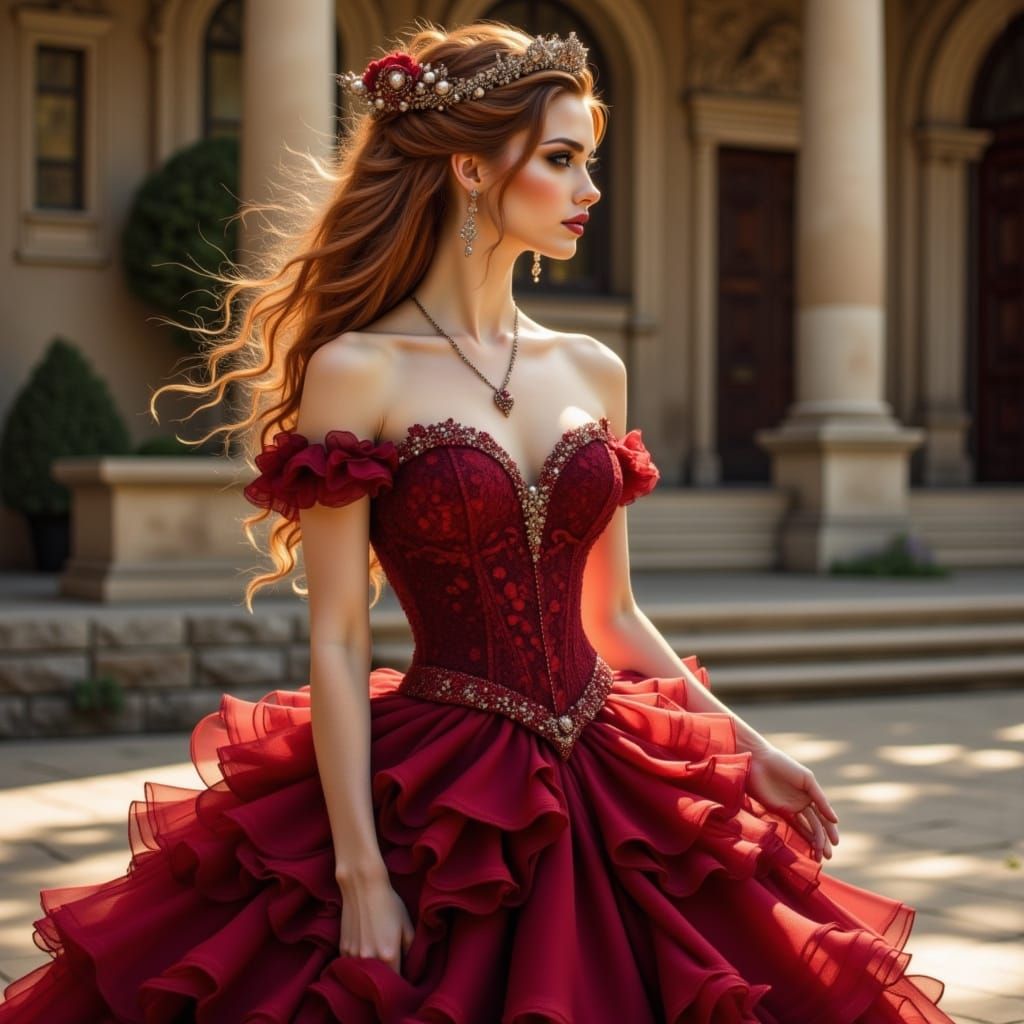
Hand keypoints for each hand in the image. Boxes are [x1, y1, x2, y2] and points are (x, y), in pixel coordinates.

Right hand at [336, 864, 414, 974]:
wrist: (362, 887)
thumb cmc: (389, 904)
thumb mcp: (407, 925)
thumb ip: (410, 950)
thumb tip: (409, 965)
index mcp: (389, 956)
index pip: (396, 982)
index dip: (401, 982)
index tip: (403, 977)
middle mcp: (369, 960)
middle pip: (379, 981)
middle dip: (386, 979)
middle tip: (391, 968)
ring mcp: (353, 956)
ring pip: (364, 975)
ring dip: (371, 972)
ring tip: (377, 958)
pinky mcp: (343, 949)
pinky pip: (353, 965)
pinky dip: (359, 963)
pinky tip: (365, 949)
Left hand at [745, 744, 839, 861]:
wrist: (758, 761)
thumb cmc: (784, 765)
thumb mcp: (807, 779)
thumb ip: (820, 799)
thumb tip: (835, 820)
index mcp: (811, 795)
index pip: (823, 817)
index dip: (830, 830)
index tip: (835, 843)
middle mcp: (802, 804)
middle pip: (816, 826)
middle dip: (822, 841)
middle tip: (827, 856)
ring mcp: (790, 809)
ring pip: (805, 829)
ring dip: (813, 843)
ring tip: (819, 857)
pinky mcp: (777, 811)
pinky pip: (791, 826)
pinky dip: (800, 837)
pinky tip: (806, 848)